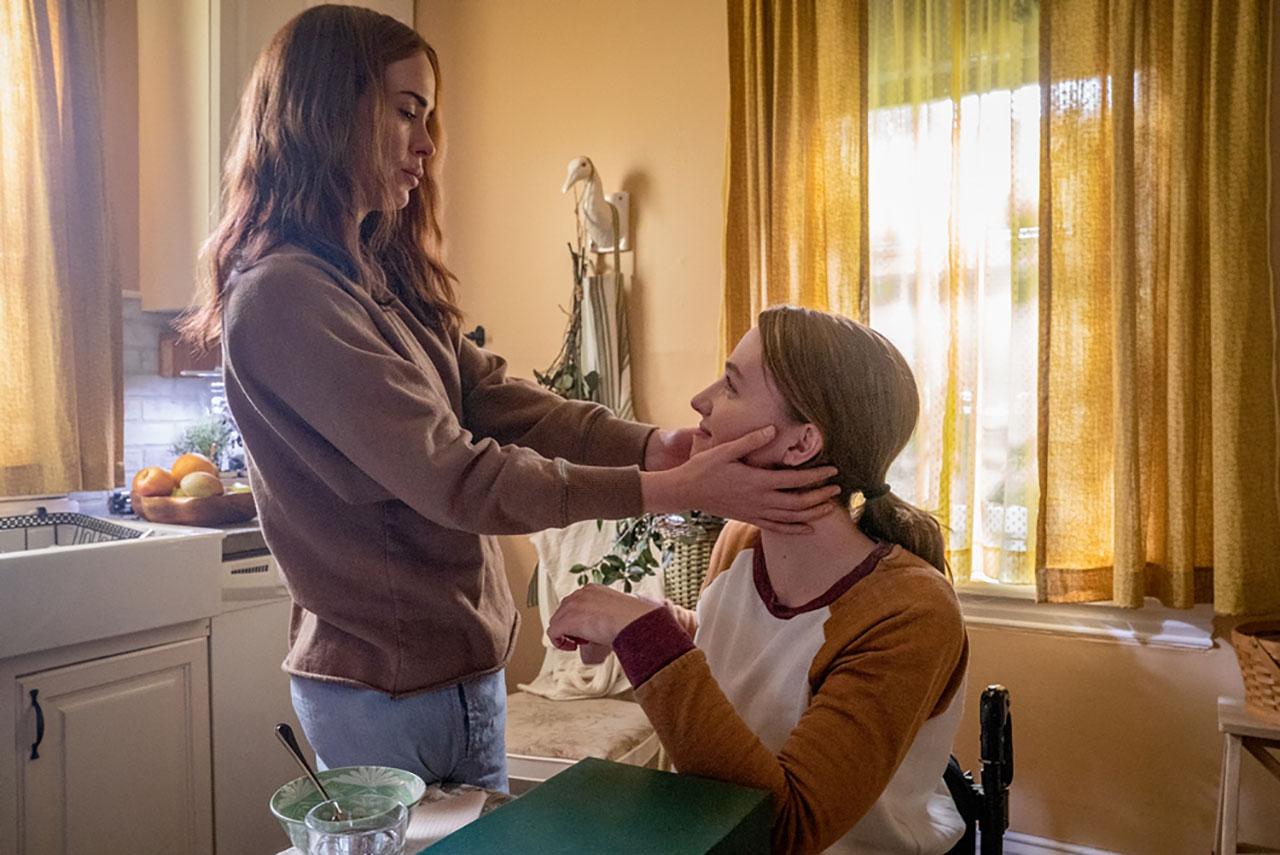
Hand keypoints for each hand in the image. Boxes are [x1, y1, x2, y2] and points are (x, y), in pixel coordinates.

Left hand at [548, 584, 661, 655]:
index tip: (587, 629)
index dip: (578, 618)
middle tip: (584, 637)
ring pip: (556, 622)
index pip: (575, 603)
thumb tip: (605, 626)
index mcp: (592, 589)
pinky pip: (552, 633)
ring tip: (580, 642)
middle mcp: (579, 594)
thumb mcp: (617, 610)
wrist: (631, 622)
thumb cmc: (631, 619)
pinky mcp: (567, 621)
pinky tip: (572, 647)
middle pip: (563, 611)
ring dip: (566, 634)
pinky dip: (559, 643)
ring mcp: (571, 606)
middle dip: (570, 626)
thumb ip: (606, 613)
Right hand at [641, 426, 840, 533]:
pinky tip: (808, 528)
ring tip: (831, 508)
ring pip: (790, 517)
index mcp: (756, 481)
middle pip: (797, 502)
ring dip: (812, 513)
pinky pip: (776, 527)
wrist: (686, 492)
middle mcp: (759, 500)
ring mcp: (755, 512)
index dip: (815, 476)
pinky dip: (794, 529)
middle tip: (838, 489)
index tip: (832, 470)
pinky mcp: (749, 518)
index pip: (793, 480)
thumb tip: (773, 429)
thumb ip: (750, 441)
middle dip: (820, 496)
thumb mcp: (725, 450)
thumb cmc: (704, 468)